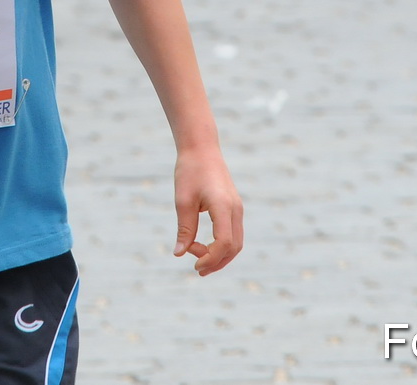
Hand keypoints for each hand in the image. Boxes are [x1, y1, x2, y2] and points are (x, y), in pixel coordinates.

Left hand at [172, 146, 242, 275]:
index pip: (224, 242)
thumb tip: (178, 254)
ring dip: (220, 255)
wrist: (201, 148)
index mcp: (223, 206)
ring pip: (236, 242)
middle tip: (196, 268)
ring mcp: (237, 208)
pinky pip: (233, 233)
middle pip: (234, 247)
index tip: (194, 264)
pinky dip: (221, 245)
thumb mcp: (183, 201)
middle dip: (217, 262)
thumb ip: (184, 229)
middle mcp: (235, 209)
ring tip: (199, 260)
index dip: (211, 258)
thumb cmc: (190, 171)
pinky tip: (204, 246)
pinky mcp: (234, 207)